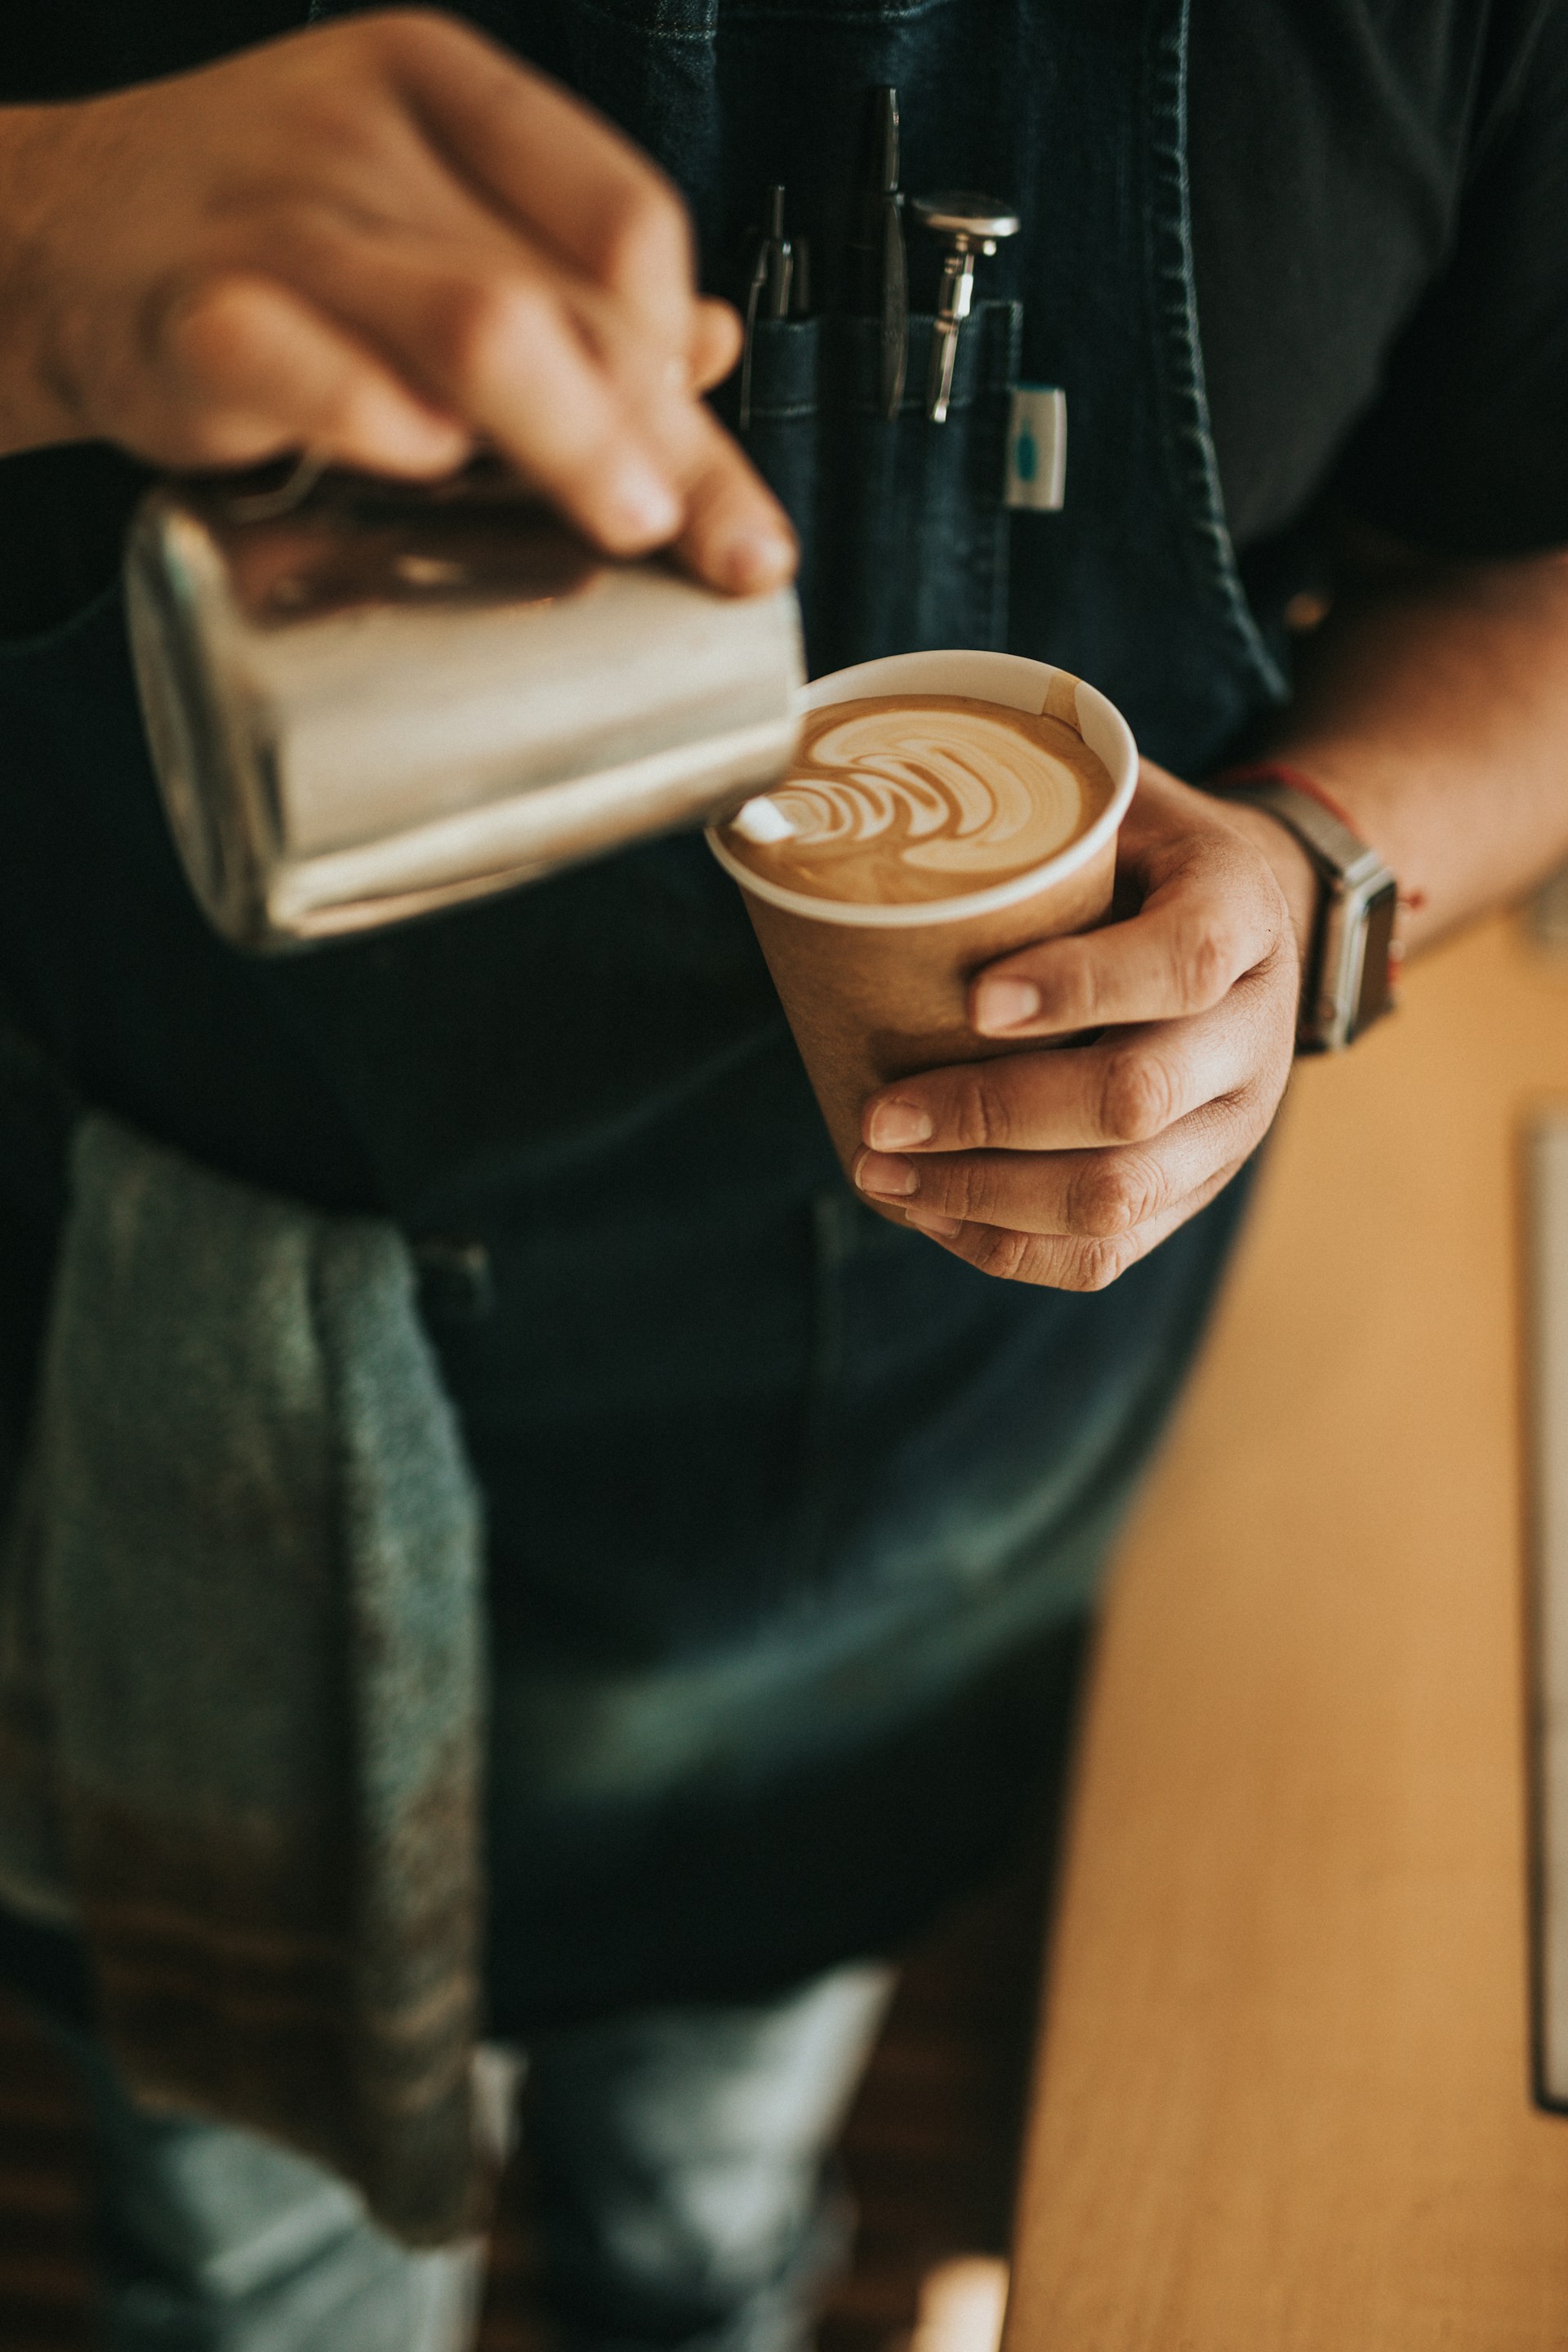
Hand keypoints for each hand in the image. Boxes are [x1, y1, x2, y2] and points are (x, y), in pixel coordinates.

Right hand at [0, 11, 793, 592]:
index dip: (680, 345)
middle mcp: (364, 138)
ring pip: (478, 326)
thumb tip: (714, 351)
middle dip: (655, 432)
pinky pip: (315, 377)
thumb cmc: (263, 240)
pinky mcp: (196, 321)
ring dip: (575, 442)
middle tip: (691, 533)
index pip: (623, 216)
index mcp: (443, 95)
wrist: (53, 236)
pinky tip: (430, 469)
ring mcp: (276, 223)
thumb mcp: (425, 222)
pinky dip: (392, 434)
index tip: (700, 454)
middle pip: (572, 295)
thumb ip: (566, 287)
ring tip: (624, 521)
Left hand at [850, 764, 1316, 1288]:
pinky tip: (928, 1215)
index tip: (971, 1000)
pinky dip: (1008, 1247)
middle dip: (991, 1116)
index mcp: (1242, 914)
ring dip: (983, 1197)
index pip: (1181, 963)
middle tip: (879, 1115)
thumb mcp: (1115, 801)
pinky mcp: (1195, 1188)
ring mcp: (1233, 1124)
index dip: (1078, 988)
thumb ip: (1032, 815)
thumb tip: (866, 834)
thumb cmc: (1139, 851)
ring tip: (879, 1173)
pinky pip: (1108, 1251)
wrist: (1247, 918)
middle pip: (1135, 1099)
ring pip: (1117, 1195)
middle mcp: (1256, 1031)